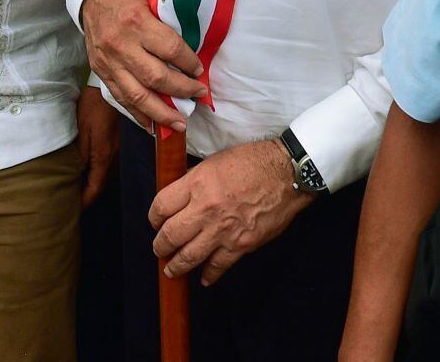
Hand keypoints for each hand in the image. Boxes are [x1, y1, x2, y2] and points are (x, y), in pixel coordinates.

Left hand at [77, 87, 120, 207]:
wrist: (109, 89)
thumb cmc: (93, 107)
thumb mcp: (81, 130)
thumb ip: (79, 154)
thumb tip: (74, 176)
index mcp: (104, 156)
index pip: (95, 188)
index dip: (84, 201)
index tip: (73, 211)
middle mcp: (114, 156)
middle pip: (101, 184)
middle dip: (87, 195)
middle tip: (70, 202)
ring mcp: (117, 150)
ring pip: (104, 174)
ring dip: (92, 183)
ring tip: (75, 188)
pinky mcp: (117, 142)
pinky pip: (107, 163)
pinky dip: (96, 171)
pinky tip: (86, 169)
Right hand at [80, 0, 204, 129]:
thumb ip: (168, 23)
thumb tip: (191, 53)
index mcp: (137, 21)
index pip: (171, 50)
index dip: (189, 64)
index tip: (200, 70)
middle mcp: (121, 44)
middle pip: (157, 78)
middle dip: (182, 90)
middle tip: (198, 94)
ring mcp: (108, 61)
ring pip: (137, 96)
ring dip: (161, 113)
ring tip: (179, 123)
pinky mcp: (100, 71)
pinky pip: (121, 98)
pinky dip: (138, 114)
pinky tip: (153, 125)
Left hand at [149, 138, 309, 285]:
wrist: (286, 173)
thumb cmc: (253, 162)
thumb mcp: (214, 162)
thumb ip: (194, 181)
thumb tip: (179, 197)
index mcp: (197, 184)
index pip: (161, 206)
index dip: (153, 217)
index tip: (155, 222)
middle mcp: (206, 209)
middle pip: (170, 235)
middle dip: (160, 246)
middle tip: (159, 249)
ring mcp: (223, 230)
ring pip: (189, 256)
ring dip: (176, 266)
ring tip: (171, 270)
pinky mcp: (241, 244)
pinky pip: (218, 266)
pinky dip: (209, 275)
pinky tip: (204, 278)